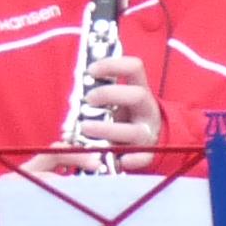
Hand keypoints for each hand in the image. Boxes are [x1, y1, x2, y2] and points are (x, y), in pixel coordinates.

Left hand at [29, 53, 159, 168]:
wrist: (150, 142)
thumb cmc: (124, 118)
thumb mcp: (118, 102)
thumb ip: (101, 94)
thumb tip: (75, 83)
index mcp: (140, 91)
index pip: (134, 68)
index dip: (113, 65)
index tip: (91, 71)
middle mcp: (146, 111)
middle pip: (136, 95)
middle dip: (109, 94)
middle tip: (87, 99)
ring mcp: (147, 133)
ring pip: (133, 131)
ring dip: (107, 129)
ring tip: (85, 128)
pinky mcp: (147, 155)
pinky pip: (141, 158)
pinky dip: (130, 160)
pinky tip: (118, 160)